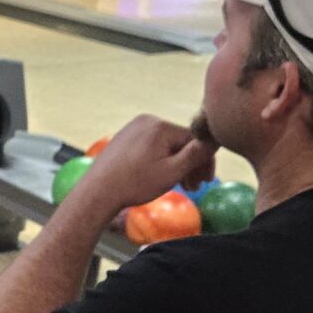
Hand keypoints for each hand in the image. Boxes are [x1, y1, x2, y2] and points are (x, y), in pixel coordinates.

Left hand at [76, 113, 215, 217]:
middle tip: (195, 187)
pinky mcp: (125, 138)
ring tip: (181, 186)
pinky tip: (162, 177)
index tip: (206, 180)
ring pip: (166, 146)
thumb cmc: (135, 184)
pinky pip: (151, 147)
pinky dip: (160, 161)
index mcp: (160, 125)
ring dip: (176, 165)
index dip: (203, 161)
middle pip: (180, 142)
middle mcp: (147, 121)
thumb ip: (196, 155)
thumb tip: (214, 141)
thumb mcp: (172, 171)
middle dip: (190, 164)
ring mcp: (134, 128)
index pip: (194, 140)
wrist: (98, 192)